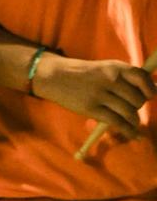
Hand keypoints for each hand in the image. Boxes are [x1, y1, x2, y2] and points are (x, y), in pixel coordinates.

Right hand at [32, 54, 154, 139]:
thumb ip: (127, 77)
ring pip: (129, 112)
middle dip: (137, 107)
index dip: (149, 90)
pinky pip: (117, 122)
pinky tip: (132, 133)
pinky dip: (128, 130)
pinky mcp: (91, 108)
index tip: (148, 96)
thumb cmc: (83, 74)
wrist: (54, 76)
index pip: (143, 79)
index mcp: (115, 67)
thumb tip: (154, 89)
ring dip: (134, 121)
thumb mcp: (105, 68)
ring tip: (132, 123)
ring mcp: (99, 94)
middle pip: (137, 99)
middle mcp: (109, 79)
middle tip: (130, 108)